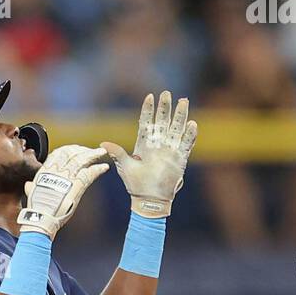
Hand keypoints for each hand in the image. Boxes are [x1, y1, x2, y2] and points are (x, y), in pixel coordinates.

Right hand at [17, 143, 109, 238]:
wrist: (42, 218)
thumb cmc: (36, 210)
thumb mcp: (31, 194)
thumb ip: (32, 187)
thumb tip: (28, 185)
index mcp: (45, 170)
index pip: (59, 153)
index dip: (69, 149)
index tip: (76, 149)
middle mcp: (56, 170)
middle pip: (72, 153)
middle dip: (82, 149)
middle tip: (91, 150)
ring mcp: (67, 177)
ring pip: (82, 160)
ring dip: (93, 155)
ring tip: (102, 152)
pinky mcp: (76, 186)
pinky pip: (89, 173)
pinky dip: (98, 169)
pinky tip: (104, 167)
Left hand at [101, 92, 197, 217]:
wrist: (149, 200)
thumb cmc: (135, 185)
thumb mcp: (125, 166)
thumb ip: (118, 153)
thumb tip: (103, 143)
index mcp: (144, 144)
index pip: (147, 122)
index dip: (148, 110)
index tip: (150, 96)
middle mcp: (158, 144)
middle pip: (163, 121)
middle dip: (165, 107)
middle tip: (167, 93)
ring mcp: (169, 150)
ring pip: (176, 128)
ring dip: (180, 115)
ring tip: (183, 100)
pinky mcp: (179, 159)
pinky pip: (186, 144)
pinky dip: (189, 134)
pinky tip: (192, 123)